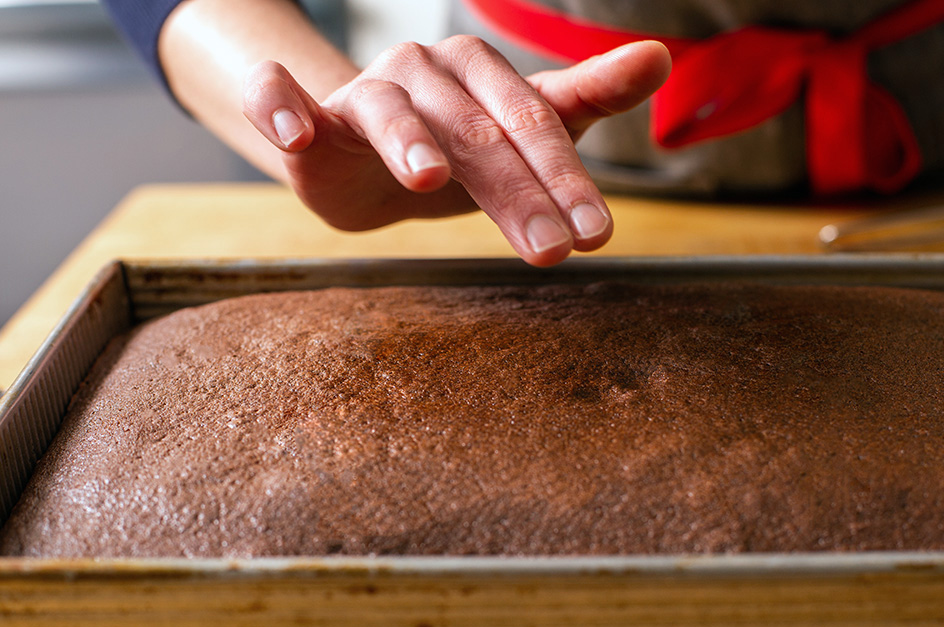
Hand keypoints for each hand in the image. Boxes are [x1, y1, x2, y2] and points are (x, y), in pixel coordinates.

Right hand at [241, 37, 670, 265]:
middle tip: (550, 251)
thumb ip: (586, 98)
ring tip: (428, 181)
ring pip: (391, 111)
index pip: (535, 124)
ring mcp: (367, 92)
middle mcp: (429, 73)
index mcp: (486, 75)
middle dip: (516, 193)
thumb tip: (660, 56)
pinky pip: (281, 98)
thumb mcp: (529, 131)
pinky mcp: (309, 117)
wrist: (376, 164)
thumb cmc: (466, 149)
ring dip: (408, 142)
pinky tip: (293, 132)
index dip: (567, 179)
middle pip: (478, 132)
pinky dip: (281, 106)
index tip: (597, 234)